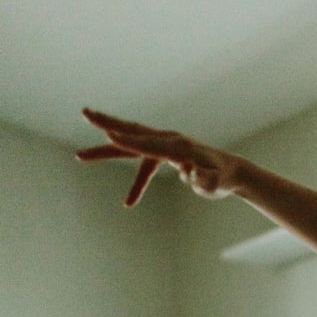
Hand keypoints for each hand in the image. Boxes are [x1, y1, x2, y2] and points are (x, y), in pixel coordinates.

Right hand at [76, 109, 241, 206]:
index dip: (128, 141)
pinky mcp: (165, 151)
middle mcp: (169, 140)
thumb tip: (190, 172)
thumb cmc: (223, 178)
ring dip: (110, 136)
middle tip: (85, 114)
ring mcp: (166, 143)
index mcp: (177, 147)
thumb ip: (203, 179)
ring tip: (85, 143)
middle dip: (108, 124)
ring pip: (133, 140)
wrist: (232, 172)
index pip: (148, 144)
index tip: (107, 134)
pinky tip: (130, 202)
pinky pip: (143, 158)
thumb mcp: (215, 183)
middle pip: (134, 133)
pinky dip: (133, 173)